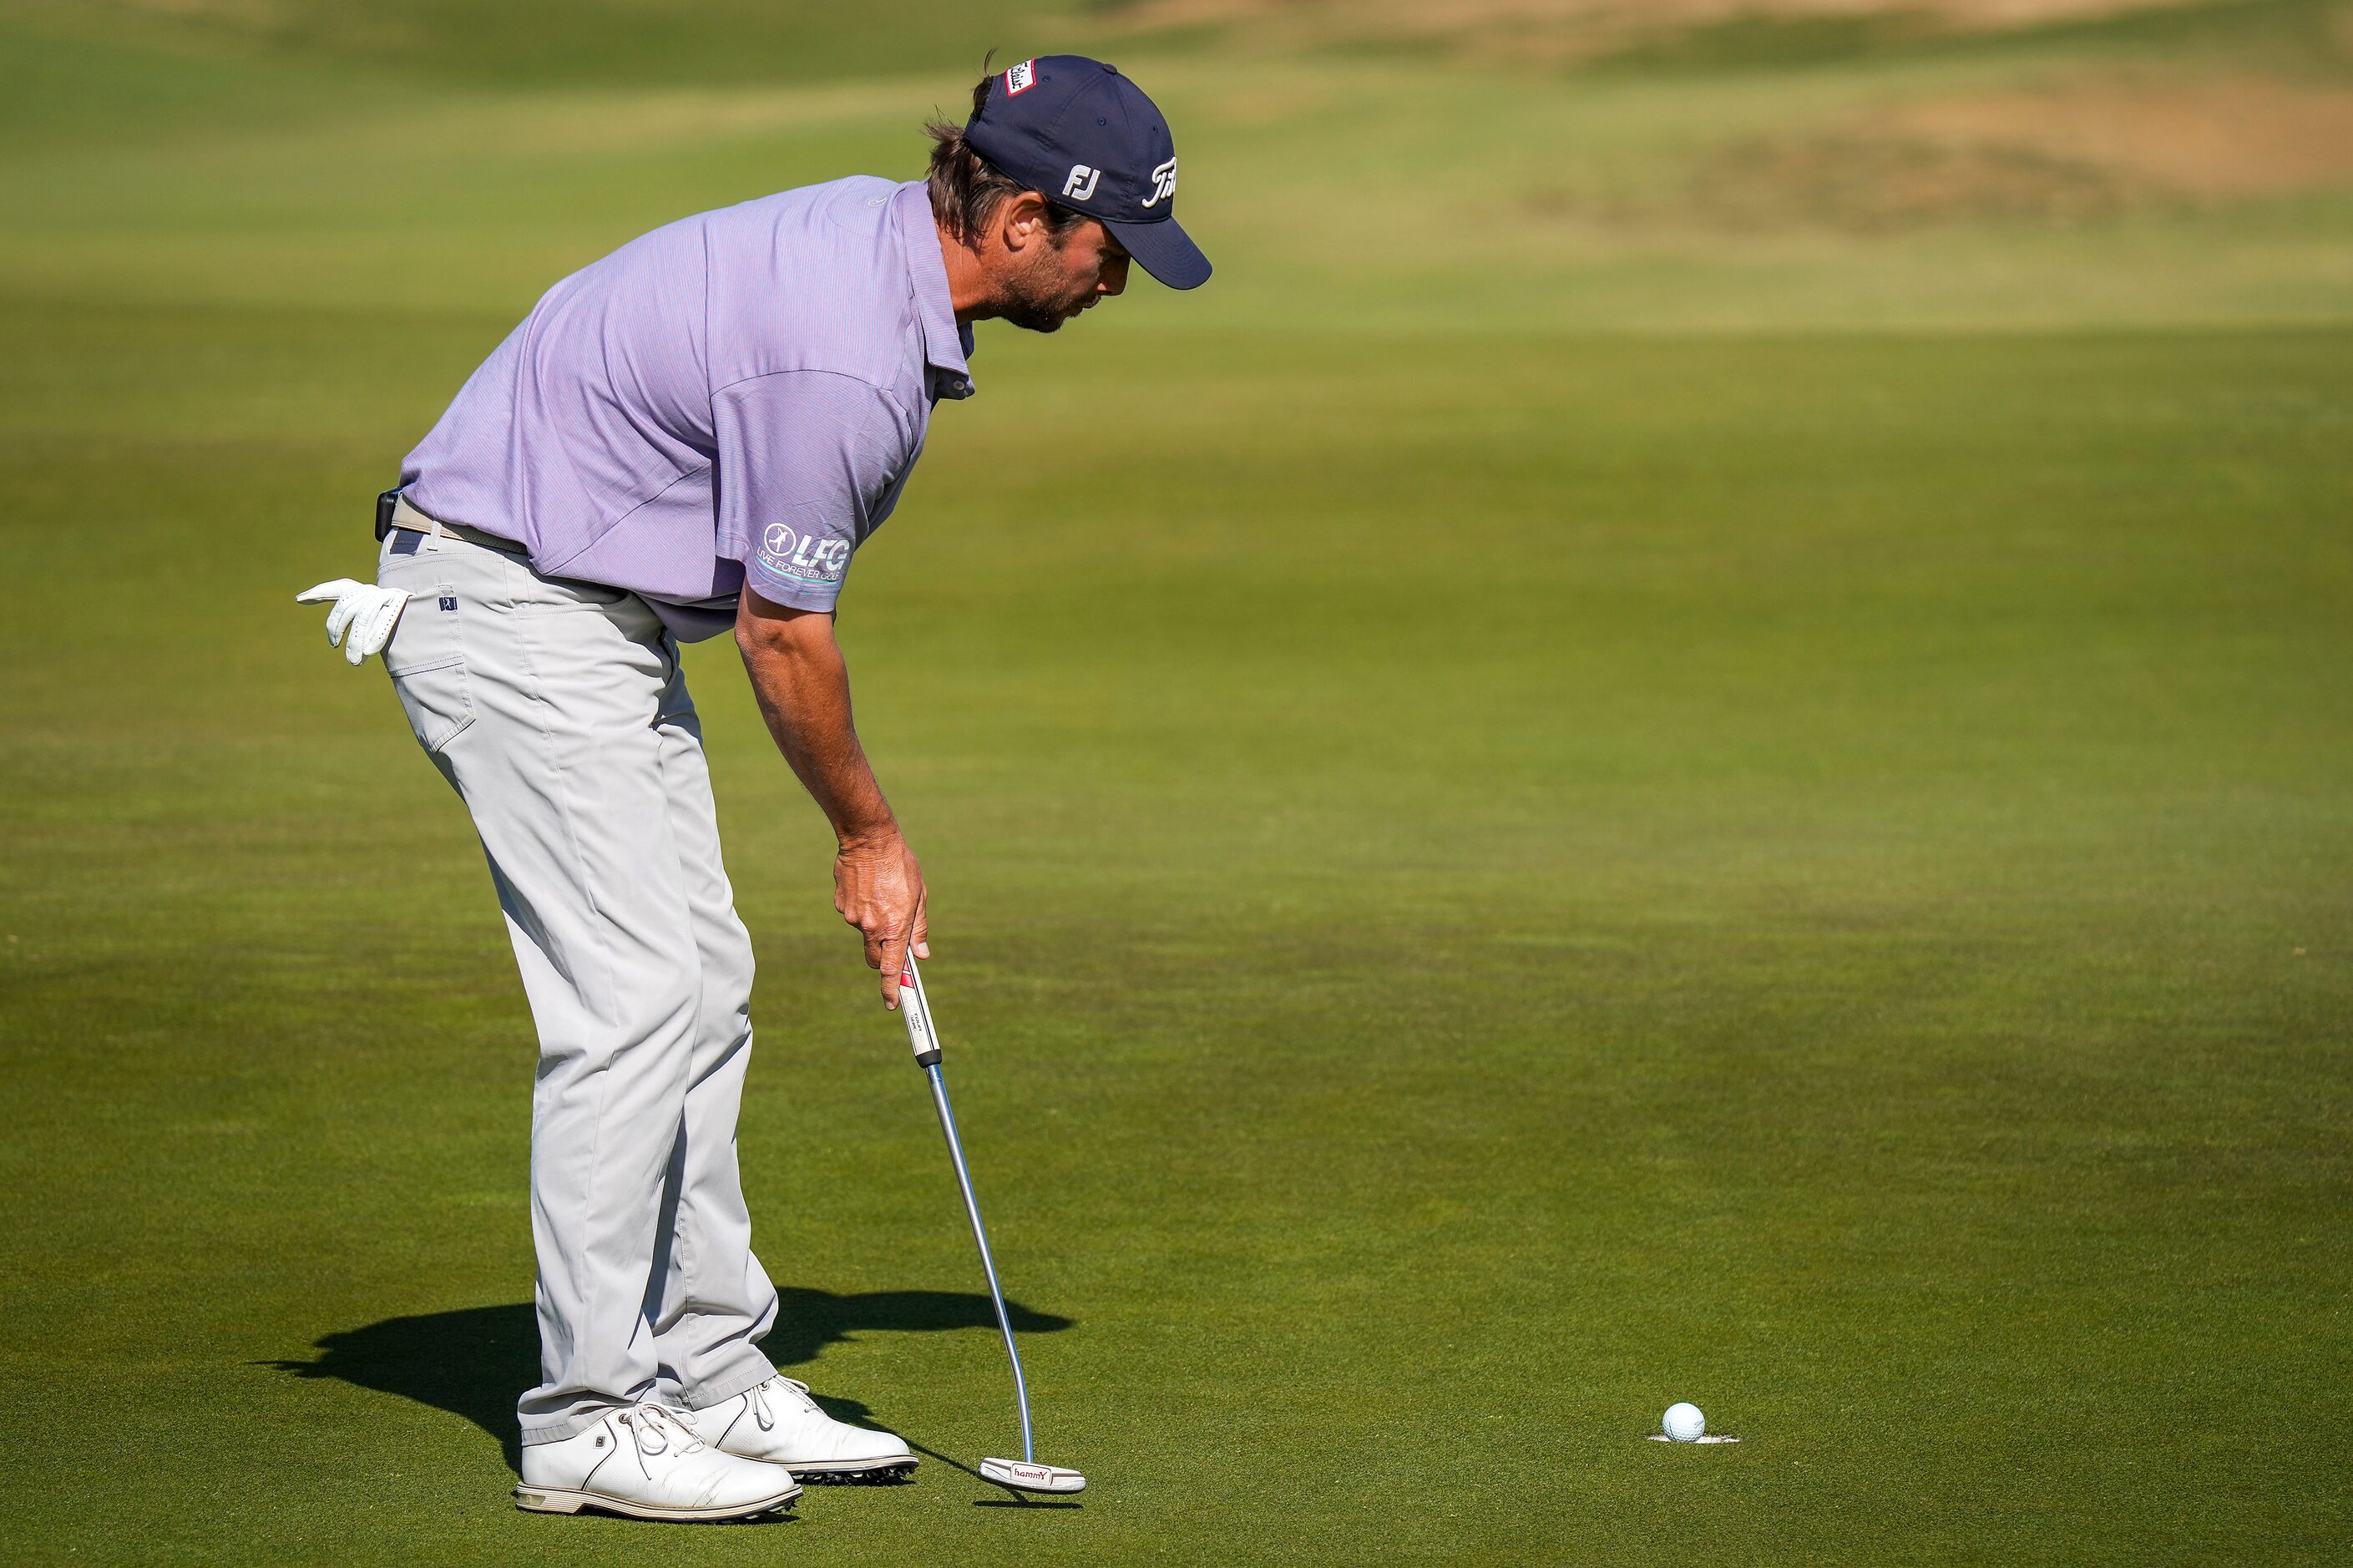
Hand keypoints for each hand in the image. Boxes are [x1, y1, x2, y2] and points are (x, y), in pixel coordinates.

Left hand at [297, 579, 410, 664]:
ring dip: (356, 642)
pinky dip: (373, 639)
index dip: (320, 592)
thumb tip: (312, 611)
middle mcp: (376, 591)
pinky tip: (368, 653)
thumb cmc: (399, 628)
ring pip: (363, 616)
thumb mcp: (375, 623)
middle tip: (336, 647)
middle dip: (337, 627)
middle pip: (348, 605)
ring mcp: (389, 596)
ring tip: (355, 661)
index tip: (300, 600)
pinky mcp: (401, 604)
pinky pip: (382, 623)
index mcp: (368, 592)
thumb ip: (352, 618)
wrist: (432, 621)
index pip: (342, 588)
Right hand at [834, 831, 927, 1008]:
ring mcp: (853, 917)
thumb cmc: (900, 865)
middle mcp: (872, 926)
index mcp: (895, 926)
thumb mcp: (919, 895)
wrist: (868, 839)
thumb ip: (919, 928)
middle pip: (875, 958)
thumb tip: (921, 955)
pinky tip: (867, 887)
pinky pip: (853, 914)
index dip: (892, 989)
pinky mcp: (840, 905)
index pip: (892, 968)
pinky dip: (861, 907)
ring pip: (864, 932)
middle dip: (883, 959)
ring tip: (881, 894)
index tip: (893, 1004)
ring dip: (873, 923)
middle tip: (892, 942)